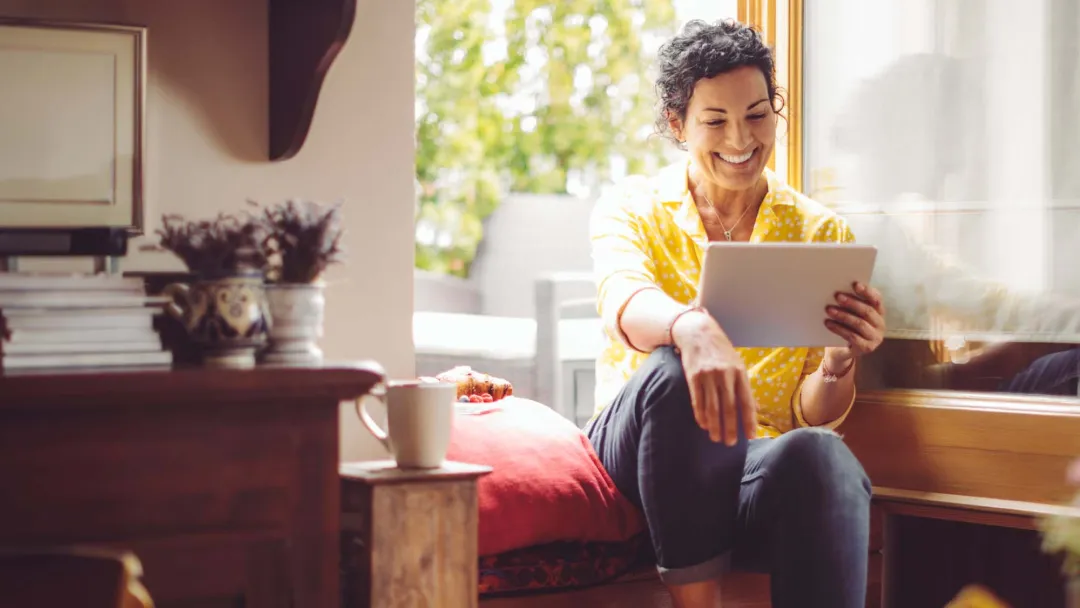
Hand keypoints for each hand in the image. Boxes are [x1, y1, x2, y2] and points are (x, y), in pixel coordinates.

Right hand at [671, 311, 757, 445]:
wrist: (698, 332)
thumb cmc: (720, 350)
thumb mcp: (737, 364)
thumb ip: (745, 387)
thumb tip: (755, 409)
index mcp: (740, 373)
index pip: (746, 401)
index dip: (749, 420)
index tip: (750, 436)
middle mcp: (725, 374)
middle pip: (729, 407)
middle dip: (730, 428)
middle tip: (730, 443)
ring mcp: (708, 375)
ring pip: (712, 407)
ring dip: (715, 425)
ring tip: (716, 438)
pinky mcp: (693, 376)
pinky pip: (697, 400)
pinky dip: (701, 415)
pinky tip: (703, 425)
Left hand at [824, 282, 885, 365]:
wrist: (840, 350)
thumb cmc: (845, 326)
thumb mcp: (849, 313)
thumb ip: (849, 303)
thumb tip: (839, 290)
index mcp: (879, 312)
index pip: (877, 299)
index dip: (867, 291)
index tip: (855, 284)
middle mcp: (880, 324)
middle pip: (867, 311)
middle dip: (852, 302)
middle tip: (837, 296)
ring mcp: (875, 338)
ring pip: (859, 324)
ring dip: (843, 315)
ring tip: (829, 310)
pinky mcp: (867, 348)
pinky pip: (852, 337)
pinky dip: (839, 329)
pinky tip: (828, 323)